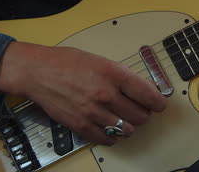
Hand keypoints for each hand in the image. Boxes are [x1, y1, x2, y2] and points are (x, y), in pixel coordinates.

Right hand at [0, 42, 166, 144]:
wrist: (38, 72)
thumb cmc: (67, 62)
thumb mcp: (102, 60)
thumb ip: (124, 76)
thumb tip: (145, 88)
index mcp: (114, 74)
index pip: (148, 94)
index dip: (159, 102)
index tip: (160, 104)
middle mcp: (105, 94)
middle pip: (141, 115)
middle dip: (144, 114)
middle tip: (141, 109)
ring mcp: (93, 112)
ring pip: (127, 129)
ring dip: (130, 125)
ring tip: (125, 118)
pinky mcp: (81, 125)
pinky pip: (108, 139)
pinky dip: (114, 136)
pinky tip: (111, 127)